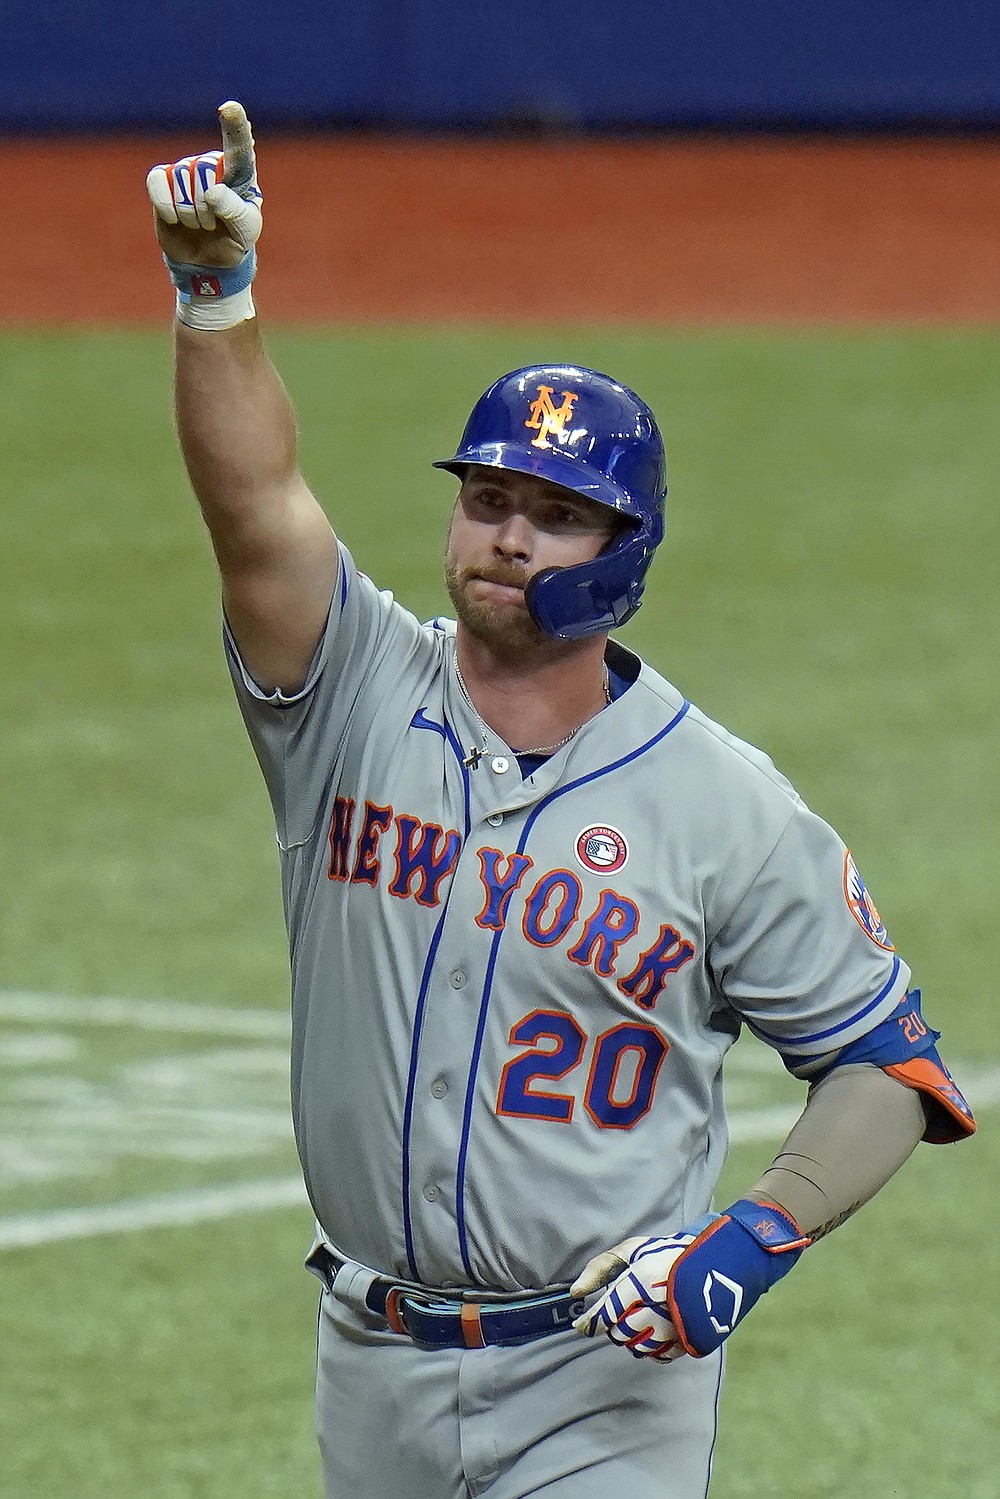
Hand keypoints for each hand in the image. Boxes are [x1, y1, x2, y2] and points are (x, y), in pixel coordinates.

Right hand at [146, 101, 261, 268]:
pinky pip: (157, 182)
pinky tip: (174, 218)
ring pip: (181, 178)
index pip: (239, 146)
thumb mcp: (244, 231)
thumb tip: (212, 192)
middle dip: (206, 207)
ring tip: (198, 224)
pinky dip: (165, 204)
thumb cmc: (233, 240)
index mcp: (240, 172)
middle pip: (202, 170)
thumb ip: (235, 211)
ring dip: (189, 212)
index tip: (229, 109)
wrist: (206, 260)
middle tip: (212, 225)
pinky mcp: (162, 180)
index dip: (234, 127)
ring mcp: (186, 169)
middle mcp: (212, 163)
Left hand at [571, 1231, 701, 1360]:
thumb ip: (601, 1268)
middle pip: (619, 1334)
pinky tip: (653, 1330)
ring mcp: (675, 1327)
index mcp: (643, 1282)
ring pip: (637, 1348)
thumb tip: (575, 1292)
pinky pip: (658, 1357)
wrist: (716, 1264)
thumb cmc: (667, 1255)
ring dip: (630, 1337)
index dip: (590, 1322)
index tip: (582, 1324)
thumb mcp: (633, 1250)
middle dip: (613, 1326)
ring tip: (638, 1319)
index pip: (606, 1314)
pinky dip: (651, 1348)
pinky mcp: (688, 1341)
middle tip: (621, 1312)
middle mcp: (658, 1307)